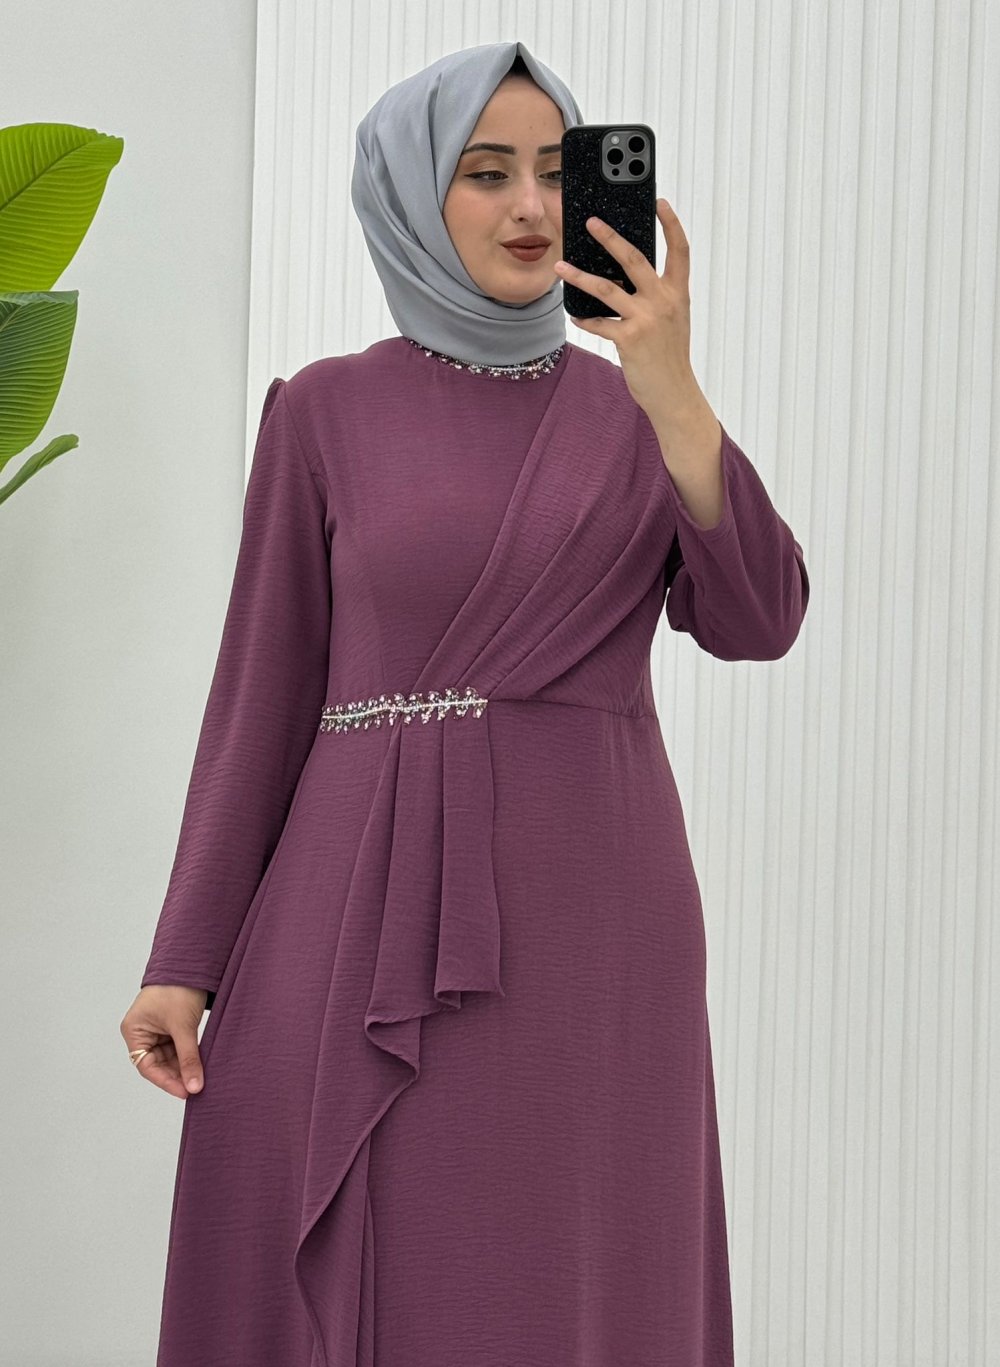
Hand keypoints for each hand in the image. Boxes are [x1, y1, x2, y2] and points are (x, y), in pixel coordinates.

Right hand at [120, 984, 208, 1099]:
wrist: (191, 964)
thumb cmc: (178, 989)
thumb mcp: (183, 1027)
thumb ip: (188, 1058)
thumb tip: (194, 1086)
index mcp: (134, 1031)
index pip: (147, 1065)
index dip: (166, 1081)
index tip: (185, 1092)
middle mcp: (142, 1032)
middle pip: (158, 1064)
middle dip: (177, 1075)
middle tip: (196, 1089)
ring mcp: (156, 1030)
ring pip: (169, 1058)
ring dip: (183, 1067)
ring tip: (200, 1080)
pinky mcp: (171, 1027)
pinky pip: (177, 1048)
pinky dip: (188, 1056)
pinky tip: (200, 1066)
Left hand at [553, 198, 712, 429]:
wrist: (674, 393)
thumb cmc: (670, 356)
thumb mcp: (672, 320)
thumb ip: (656, 297)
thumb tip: (625, 278)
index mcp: (677, 293)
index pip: (679, 250)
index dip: (671, 224)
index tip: (660, 202)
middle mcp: (663, 301)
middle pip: (634, 259)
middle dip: (610, 237)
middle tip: (591, 222)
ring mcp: (646, 319)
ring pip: (606, 288)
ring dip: (579, 276)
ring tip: (560, 267)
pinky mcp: (629, 339)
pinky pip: (599, 323)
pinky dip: (584, 318)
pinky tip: (574, 314)